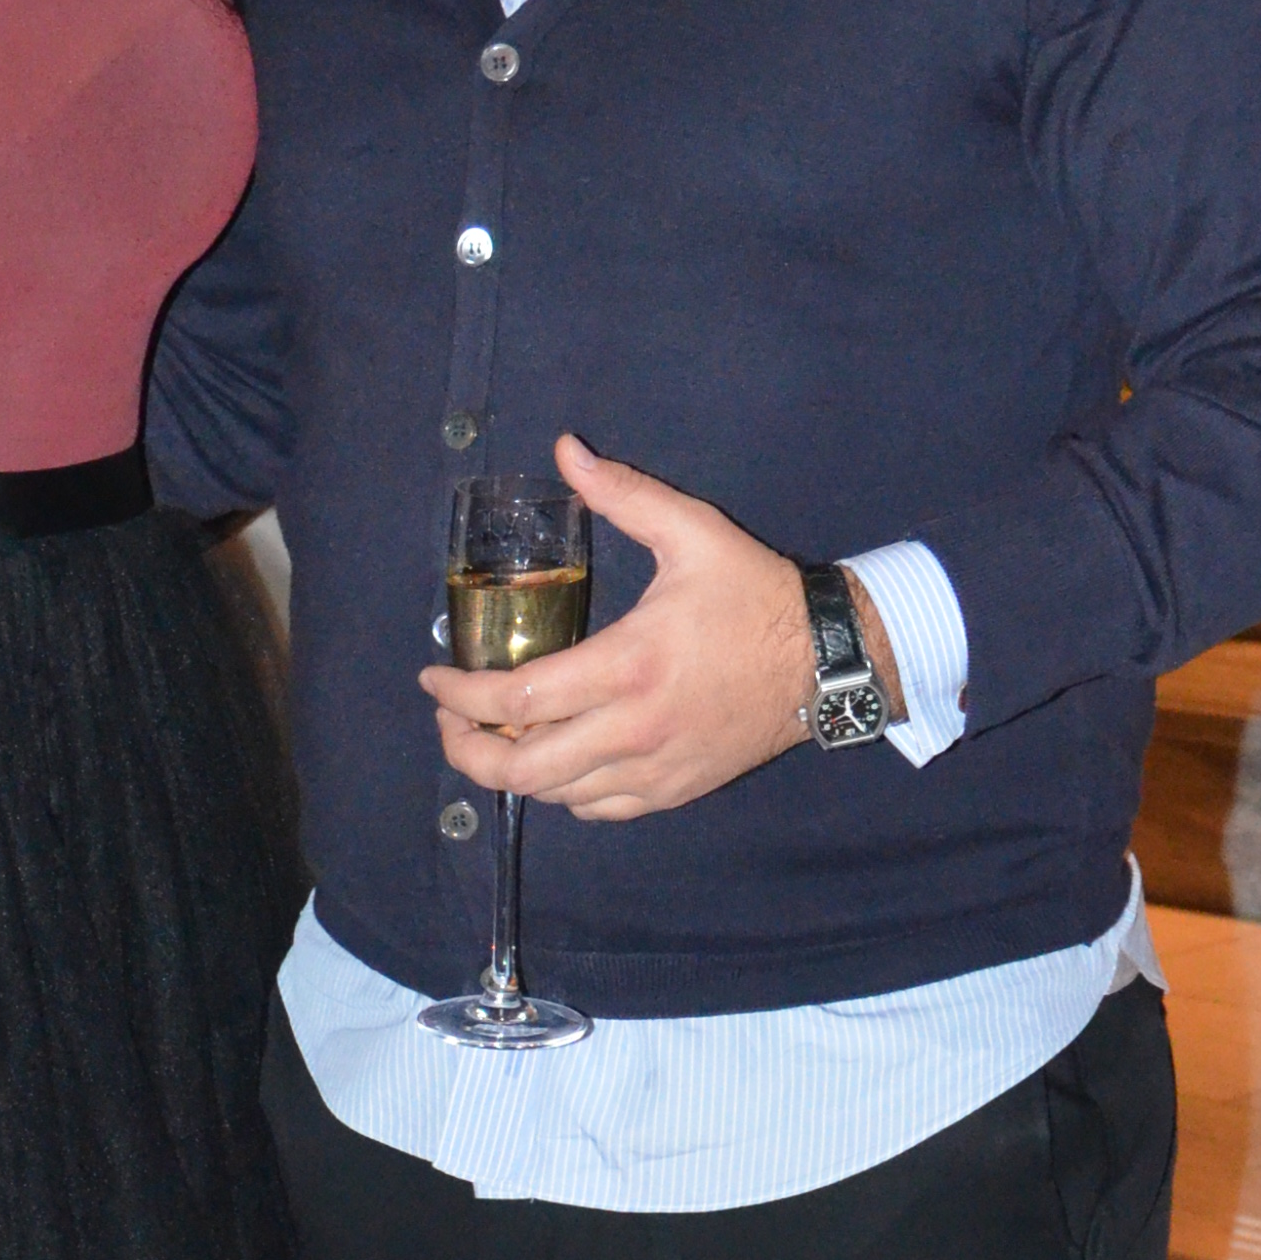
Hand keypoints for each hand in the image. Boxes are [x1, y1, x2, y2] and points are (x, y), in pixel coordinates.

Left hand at [417, 436, 889, 820]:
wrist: (828, 660)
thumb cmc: (755, 594)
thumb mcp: (692, 532)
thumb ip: (624, 493)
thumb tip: (567, 450)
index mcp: (628, 666)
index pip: (517, 701)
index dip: (459, 696)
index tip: (433, 679)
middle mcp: (635, 729)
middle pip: (522, 768)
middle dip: (466, 749)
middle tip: (450, 718)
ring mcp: (655, 768)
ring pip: (554, 795)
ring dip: (511, 770)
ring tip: (493, 734)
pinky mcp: (674, 790)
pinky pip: (597, 809)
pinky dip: (561, 790)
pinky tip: (552, 759)